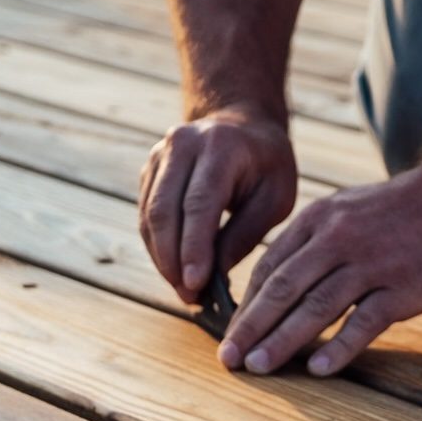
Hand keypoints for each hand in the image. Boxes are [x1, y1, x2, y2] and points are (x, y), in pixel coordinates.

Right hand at [139, 105, 297, 303]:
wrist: (244, 124)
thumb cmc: (267, 165)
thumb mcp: (275, 197)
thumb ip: (245, 234)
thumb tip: (214, 277)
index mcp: (220, 146)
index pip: (199, 204)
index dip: (194, 248)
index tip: (196, 285)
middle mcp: (182, 144)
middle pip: (165, 211)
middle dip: (173, 260)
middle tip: (189, 296)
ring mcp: (160, 155)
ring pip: (149, 216)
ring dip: (162, 258)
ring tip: (184, 290)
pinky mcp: (149, 169)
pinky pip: (146, 215)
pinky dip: (158, 246)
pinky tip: (175, 270)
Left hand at [219, 167, 421, 376]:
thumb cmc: (396, 211)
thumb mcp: (343, 210)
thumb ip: (310, 241)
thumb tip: (272, 284)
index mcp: (318, 221)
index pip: (271, 268)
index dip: (246, 305)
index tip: (230, 334)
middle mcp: (338, 240)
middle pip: (284, 289)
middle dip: (251, 327)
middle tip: (229, 359)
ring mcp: (371, 264)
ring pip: (316, 306)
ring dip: (282, 340)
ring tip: (258, 366)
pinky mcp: (402, 287)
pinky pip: (364, 321)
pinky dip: (340, 346)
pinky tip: (319, 369)